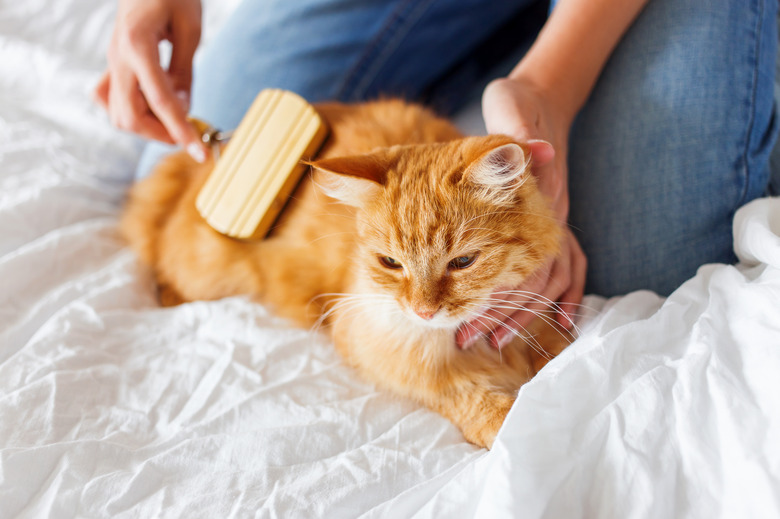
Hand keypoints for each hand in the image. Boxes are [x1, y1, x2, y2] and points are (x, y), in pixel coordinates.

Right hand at [93, 0, 206, 161]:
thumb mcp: (189, 29)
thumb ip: (183, 71)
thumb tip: (182, 108)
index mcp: (137, 46)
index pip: (160, 101)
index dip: (180, 131)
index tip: (198, 152)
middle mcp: (118, 58)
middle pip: (129, 117)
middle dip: (161, 133)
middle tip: (188, 133)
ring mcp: (111, 63)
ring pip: (117, 114)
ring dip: (147, 125)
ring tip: (175, 114)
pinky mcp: (113, 65)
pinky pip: (110, 100)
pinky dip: (133, 111)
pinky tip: (154, 104)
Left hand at [456, 77, 586, 348]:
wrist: (542, 103)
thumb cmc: (519, 110)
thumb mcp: (512, 117)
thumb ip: (515, 141)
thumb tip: (528, 153)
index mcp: (535, 202)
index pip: (518, 261)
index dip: (493, 294)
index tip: (464, 318)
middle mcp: (549, 217)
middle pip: (527, 279)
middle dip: (496, 313)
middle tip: (467, 339)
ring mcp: (554, 222)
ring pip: (545, 280)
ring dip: (518, 314)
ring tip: (491, 340)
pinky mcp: (553, 224)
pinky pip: (569, 269)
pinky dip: (564, 299)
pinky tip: (559, 324)